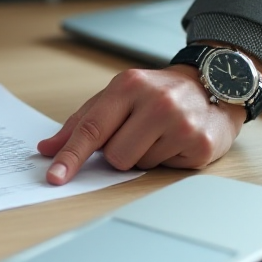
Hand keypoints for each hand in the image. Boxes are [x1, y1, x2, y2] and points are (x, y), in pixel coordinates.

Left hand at [37, 65, 245, 183]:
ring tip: (158, 134)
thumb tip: (47, 148)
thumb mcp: (117, 97)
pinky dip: (164, 159)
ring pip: (138, 165)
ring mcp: (181, 123)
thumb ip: (80, 123)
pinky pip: (163, 169)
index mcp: (129, 86)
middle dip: (119, 151)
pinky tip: (175, 140)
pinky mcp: (199, 145)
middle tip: (136, 132)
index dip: (70, 156)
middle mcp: (157, 102)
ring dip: (142, 155)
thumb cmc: (157, 94)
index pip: (92, 128)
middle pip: (114, 155)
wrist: (214, 85)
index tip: (55, 176)